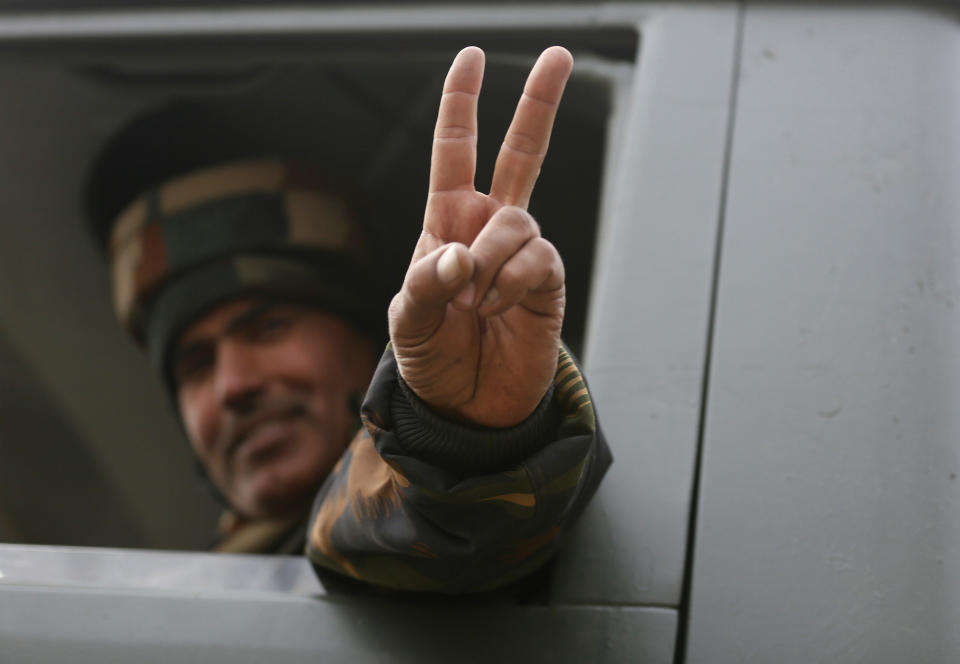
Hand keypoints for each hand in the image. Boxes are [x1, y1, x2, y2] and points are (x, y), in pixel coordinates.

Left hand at [388, 46, 571, 427]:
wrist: (468, 406)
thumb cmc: (432, 357)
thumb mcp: (408, 321)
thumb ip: (425, 284)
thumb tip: (462, 255)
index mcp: (447, 222)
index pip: (455, 152)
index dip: (461, 105)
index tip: (471, 57)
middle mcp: (489, 228)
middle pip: (520, 154)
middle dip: (539, 104)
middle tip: (561, 54)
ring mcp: (522, 254)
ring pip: (518, 220)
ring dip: (491, 260)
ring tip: (475, 304)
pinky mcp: (548, 283)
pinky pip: (538, 259)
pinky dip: (512, 283)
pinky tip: (499, 309)